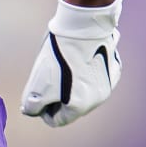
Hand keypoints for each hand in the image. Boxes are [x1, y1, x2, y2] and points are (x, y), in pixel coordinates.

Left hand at [20, 0, 122, 126]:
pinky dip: (86, 70)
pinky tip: (77, 56)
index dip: (43, 110)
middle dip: (58, 97)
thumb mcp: (36, 85)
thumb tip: (31, 111)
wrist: (81, 26)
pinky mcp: (113, 66)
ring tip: (61, 65)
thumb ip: (32, 105)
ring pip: (85, 89)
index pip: (58, 120)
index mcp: (81, 106)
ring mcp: (109, 82)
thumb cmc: (58, 57)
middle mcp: (99, 98)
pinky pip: (97, 74)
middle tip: (47, 78)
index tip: (37, 97)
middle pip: (73, 105)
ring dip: (72, 83)